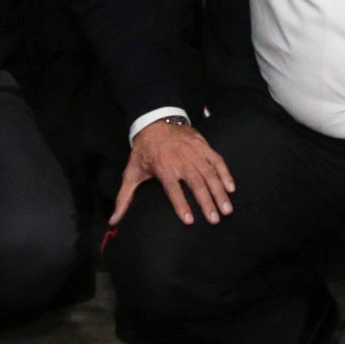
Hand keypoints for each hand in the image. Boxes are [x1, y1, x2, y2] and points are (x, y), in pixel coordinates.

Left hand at [112, 115, 236, 225]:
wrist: (154, 122)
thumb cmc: (143, 152)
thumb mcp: (132, 173)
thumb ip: (124, 198)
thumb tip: (113, 220)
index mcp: (163, 168)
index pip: (173, 190)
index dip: (181, 206)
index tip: (190, 221)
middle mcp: (180, 161)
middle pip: (196, 185)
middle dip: (207, 203)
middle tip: (215, 219)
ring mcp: (194, 153)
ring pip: (210, 175)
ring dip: (219, 192)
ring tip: (227, 209)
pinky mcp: (203, 146)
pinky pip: (217, 161)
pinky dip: (225, 173)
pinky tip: (231, 187)